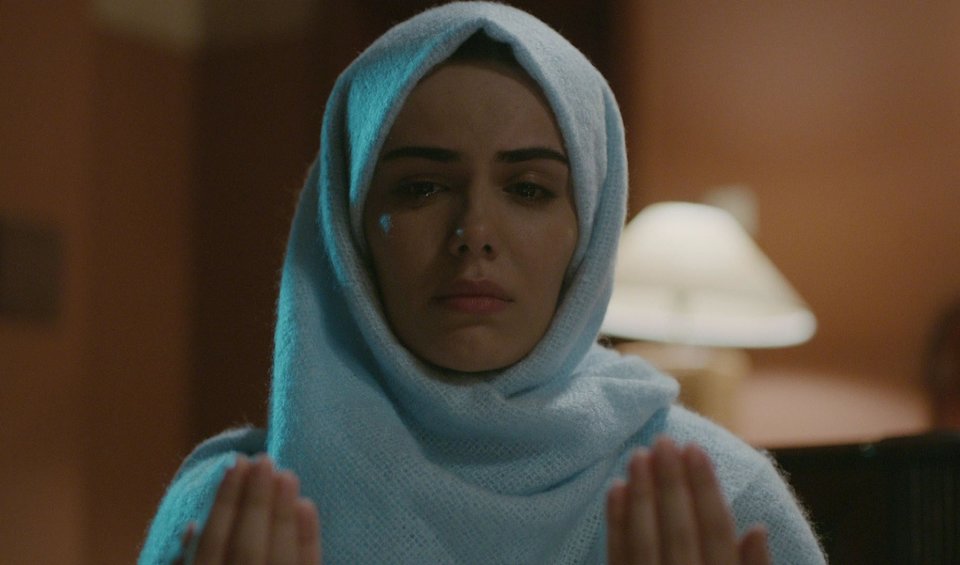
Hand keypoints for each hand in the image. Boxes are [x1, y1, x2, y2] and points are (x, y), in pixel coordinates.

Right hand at [177, 456, 321, 564]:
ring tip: (286, 474)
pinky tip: (306, 505)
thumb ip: (190, 561)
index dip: (224, 504)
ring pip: (277, 559)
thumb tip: (190, 527)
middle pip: (246, 548)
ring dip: (282, 515)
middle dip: (255, 502)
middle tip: (263, 460)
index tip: (237, 463)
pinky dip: (307, 540)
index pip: (211, 546)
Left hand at [606, 437, 769, 564]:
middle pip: (679, 530)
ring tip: (638, 455)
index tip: (694, 448)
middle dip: (671, 483)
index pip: (716, 530)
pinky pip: (617, 558)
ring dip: (641, 495)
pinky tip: (615, 488)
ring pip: (645, 541)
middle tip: (663, 441)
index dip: (705, 488)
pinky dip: (615, 524)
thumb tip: (759, 528)